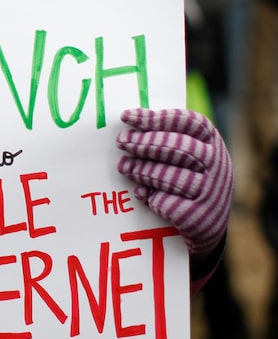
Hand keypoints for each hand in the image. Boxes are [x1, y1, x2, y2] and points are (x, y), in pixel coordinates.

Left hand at [116, 108, 232, 258]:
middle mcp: (217, 164)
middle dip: (144, 143)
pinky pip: (168, 202)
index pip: (188, 122)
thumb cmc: (189, 176)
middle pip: (178, 147)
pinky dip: (151, 196)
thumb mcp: (188, 153)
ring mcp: (210, 190)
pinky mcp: (199, 215)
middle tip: (121, 141)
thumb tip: (130, 119)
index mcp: (212, 142)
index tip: (126, 116)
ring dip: (142, 169)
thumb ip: (168, 136)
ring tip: (123, 166)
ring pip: (171, 176)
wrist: (208, 221)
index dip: (155, 118)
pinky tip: (140, 192)